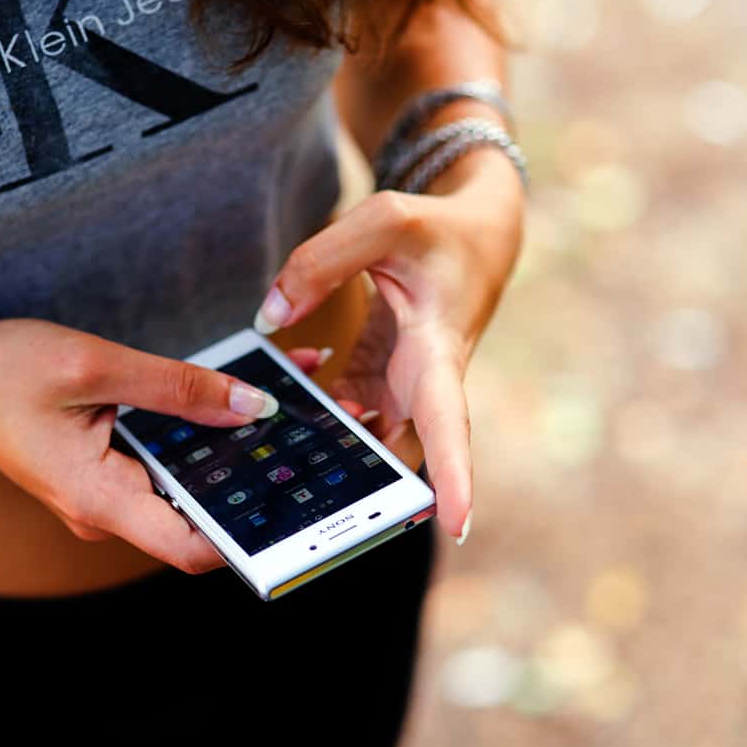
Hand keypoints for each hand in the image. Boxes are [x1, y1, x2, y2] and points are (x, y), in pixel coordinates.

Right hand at [0, 319, 279, 573]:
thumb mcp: (92, 367)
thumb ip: (175, 388)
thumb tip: (250, 408)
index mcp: (99, 500)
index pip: (192, 547)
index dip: (252, 534)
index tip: (302, 503)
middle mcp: (106, 511)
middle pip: (198, 513)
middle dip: (256, 477)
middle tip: (314, 433)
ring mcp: (106, 494)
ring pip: (185, 485)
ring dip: (233, 449)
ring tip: (285, 403)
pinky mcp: (106, 471)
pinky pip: (164, 464)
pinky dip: (199, 435)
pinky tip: (232, 399)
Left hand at [254, 152, 524, 541]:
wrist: (476, 235)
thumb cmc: (438, 230)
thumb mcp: (385, 221)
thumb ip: (320, 263)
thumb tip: (269, 318)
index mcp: (439, 350)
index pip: (448, 421)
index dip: (453, 475)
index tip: (456, 526)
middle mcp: (424, 382)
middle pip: (399, 454)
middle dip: (367, 491)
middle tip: (319, 522)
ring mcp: (401, 387)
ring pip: (366, 440)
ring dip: (329, 455)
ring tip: (276, 465)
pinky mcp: (380, 379)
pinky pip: (344, 412)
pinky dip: (314, 415)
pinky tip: (277, 410)